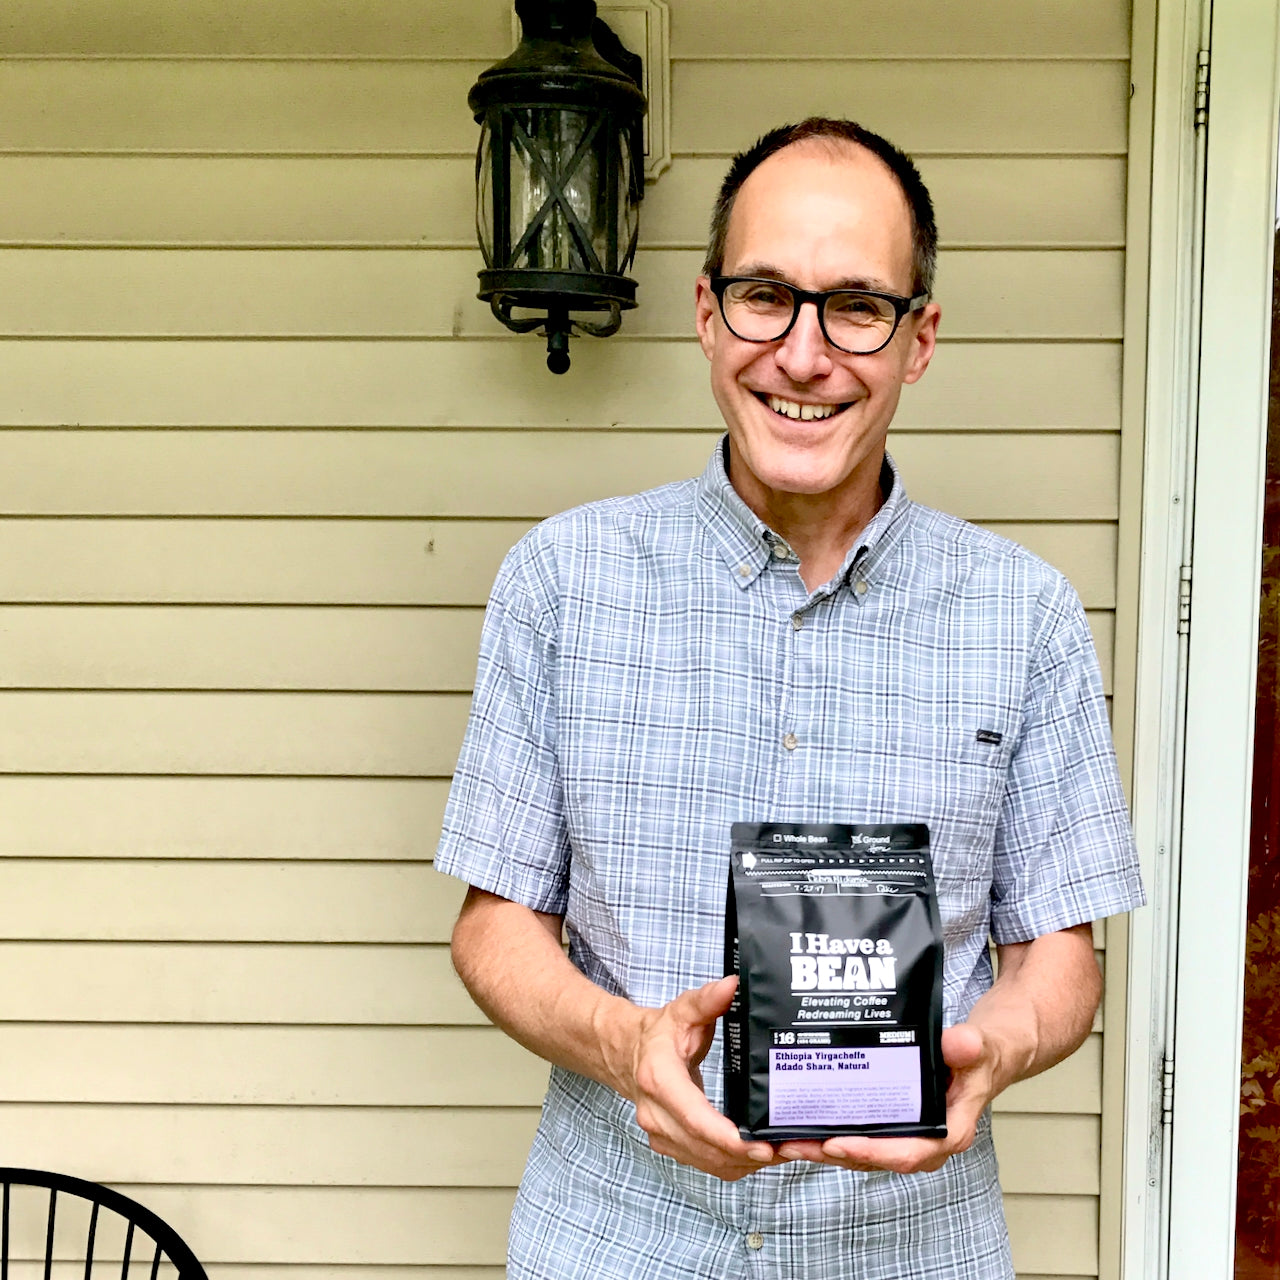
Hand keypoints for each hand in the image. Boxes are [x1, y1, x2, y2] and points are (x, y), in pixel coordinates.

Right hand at [615, 975, 778, 1180]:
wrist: (626, 1054)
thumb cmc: (659, 1033)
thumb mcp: (682, 1010)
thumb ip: (707, 999)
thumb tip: (733, 985)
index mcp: (659, 1080)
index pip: (694, 1118)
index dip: (728, 1137)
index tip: (760, 1145)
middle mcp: (656, 1115)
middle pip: (706, 1149)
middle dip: (748, 1154)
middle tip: (789, 1149)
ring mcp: (662, 1135)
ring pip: (709, 1164)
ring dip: (746, 1163)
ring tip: (782, 1152)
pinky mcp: (671, 1147)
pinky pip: (707, 1165)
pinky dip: (735, 1164)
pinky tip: (759, 1154)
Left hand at [773, 1023, 994, 1174]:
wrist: (978, 1058)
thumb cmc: (978, 1058)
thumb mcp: (976, 1048)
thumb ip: (968, 1048)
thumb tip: (958, 1044)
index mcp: (948, 1133)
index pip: (907, 1154)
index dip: (872, 1153)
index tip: (838, 1144)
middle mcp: (924, 1143)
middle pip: (874, 1158)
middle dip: (833, 1153)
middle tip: (794, 1143)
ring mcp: (905, 1136)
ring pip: (861, 1151)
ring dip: (825, 1148)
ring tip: (787, 1140)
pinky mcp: (891, 1125)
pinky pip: (860, 1136)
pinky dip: (832, 1134)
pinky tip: (803, 1124)